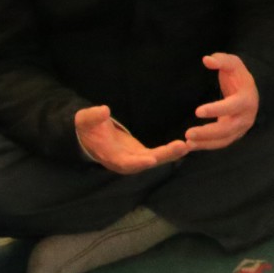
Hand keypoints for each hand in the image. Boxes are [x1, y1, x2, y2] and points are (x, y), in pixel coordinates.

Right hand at [75, 104, 189, 172]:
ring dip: (172, 154)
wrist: (90, 136)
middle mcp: (124, 161)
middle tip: (182, 147)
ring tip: (188, 145)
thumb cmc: (87, 127)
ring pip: (155, 159)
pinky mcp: (141, 154)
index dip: (137, 162)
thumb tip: (104, 110)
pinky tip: (187, 145)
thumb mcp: (85, 120)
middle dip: (164, 156)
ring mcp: (134, 159)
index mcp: (110, 156)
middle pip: (145, 162)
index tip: (151, 159)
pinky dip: (171, 151)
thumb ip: (92, 116)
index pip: (124, 162)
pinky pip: (158, 154)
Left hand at [183, 53, 258, 150]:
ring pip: (224, 140)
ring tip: (187, 142)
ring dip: (205, 142)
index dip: (216, 109)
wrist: (250, 92)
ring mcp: (241, 128)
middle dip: (208, 132)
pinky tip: (191, 145)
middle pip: (228, 129)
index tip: (198, 111)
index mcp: (247, 99)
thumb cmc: (239, 77)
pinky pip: (220, 143)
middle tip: (188, 133)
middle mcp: (246, 117)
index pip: (232, 106)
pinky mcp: (234, 135)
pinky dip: (206, 145)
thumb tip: (207, 60)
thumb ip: (221, 60)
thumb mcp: (233, 64)